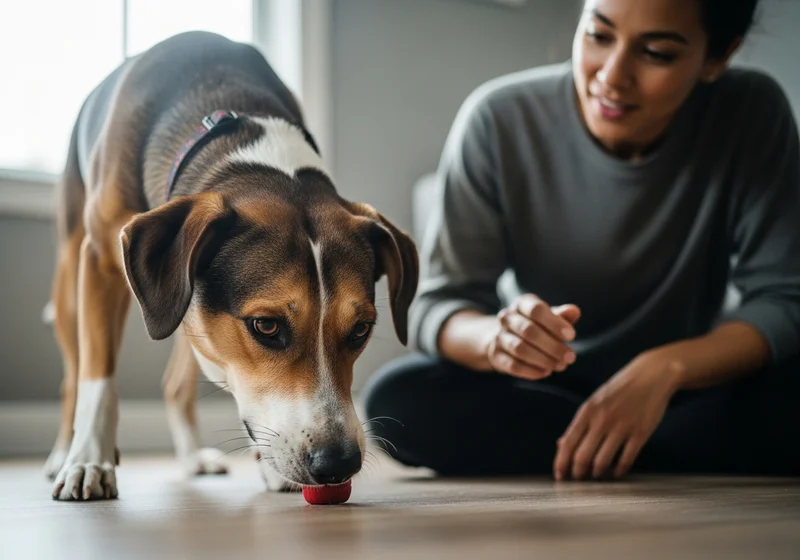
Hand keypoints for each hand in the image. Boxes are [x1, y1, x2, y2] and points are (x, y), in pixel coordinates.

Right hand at [483, 294, 580, 379]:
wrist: (507, 338)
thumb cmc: (536, 326)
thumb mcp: (550, 318)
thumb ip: (562, 315)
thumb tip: (574, 311)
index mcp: (521, 304)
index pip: (536, 310)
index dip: (554, 323)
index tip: (571, 336)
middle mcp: (507, 317)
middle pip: (528, 331)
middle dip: (552, 346)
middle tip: (570, 357)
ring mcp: (498, 336)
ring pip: (520, 349)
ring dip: (543, 360)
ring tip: (560, 366)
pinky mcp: (495, 355)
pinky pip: (513, 365)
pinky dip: (531, 371)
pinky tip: (545, 372)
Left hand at [553, 351, 682, 480]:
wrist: (651, 375)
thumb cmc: (619, 389)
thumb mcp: (594, 401)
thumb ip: (580, 424)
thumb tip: (561, 444)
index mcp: (587, 411)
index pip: (568, 443)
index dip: (561, 463)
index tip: (559, 477)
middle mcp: (601, 420)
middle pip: (582, 456)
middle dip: (577, 474)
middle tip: (578, 483)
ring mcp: (622, 427)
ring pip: (603, 461)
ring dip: (597, 474)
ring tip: (596, 477)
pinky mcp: (641, 433)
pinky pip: (626, 459)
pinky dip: (619, 471)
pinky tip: (616, 474)